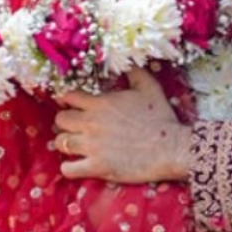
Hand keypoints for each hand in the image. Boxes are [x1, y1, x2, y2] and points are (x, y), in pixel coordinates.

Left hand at [52, 68, 191, 183]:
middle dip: (65, 123)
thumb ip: (133, 72)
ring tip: (76, 146)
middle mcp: (90, 123)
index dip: (67, 101)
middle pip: (60, 120)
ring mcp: (92, 146)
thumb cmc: (162, 118)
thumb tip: (127, 62)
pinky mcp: (97, 167)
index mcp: (99, 104)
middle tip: (74, 127)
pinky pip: (68, 169)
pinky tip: (78, 165)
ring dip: (66, 144)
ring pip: (60, 143)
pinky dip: (69, 167)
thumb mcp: (149, 87)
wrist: (171, 148)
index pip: (68, 97)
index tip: (71, 105)